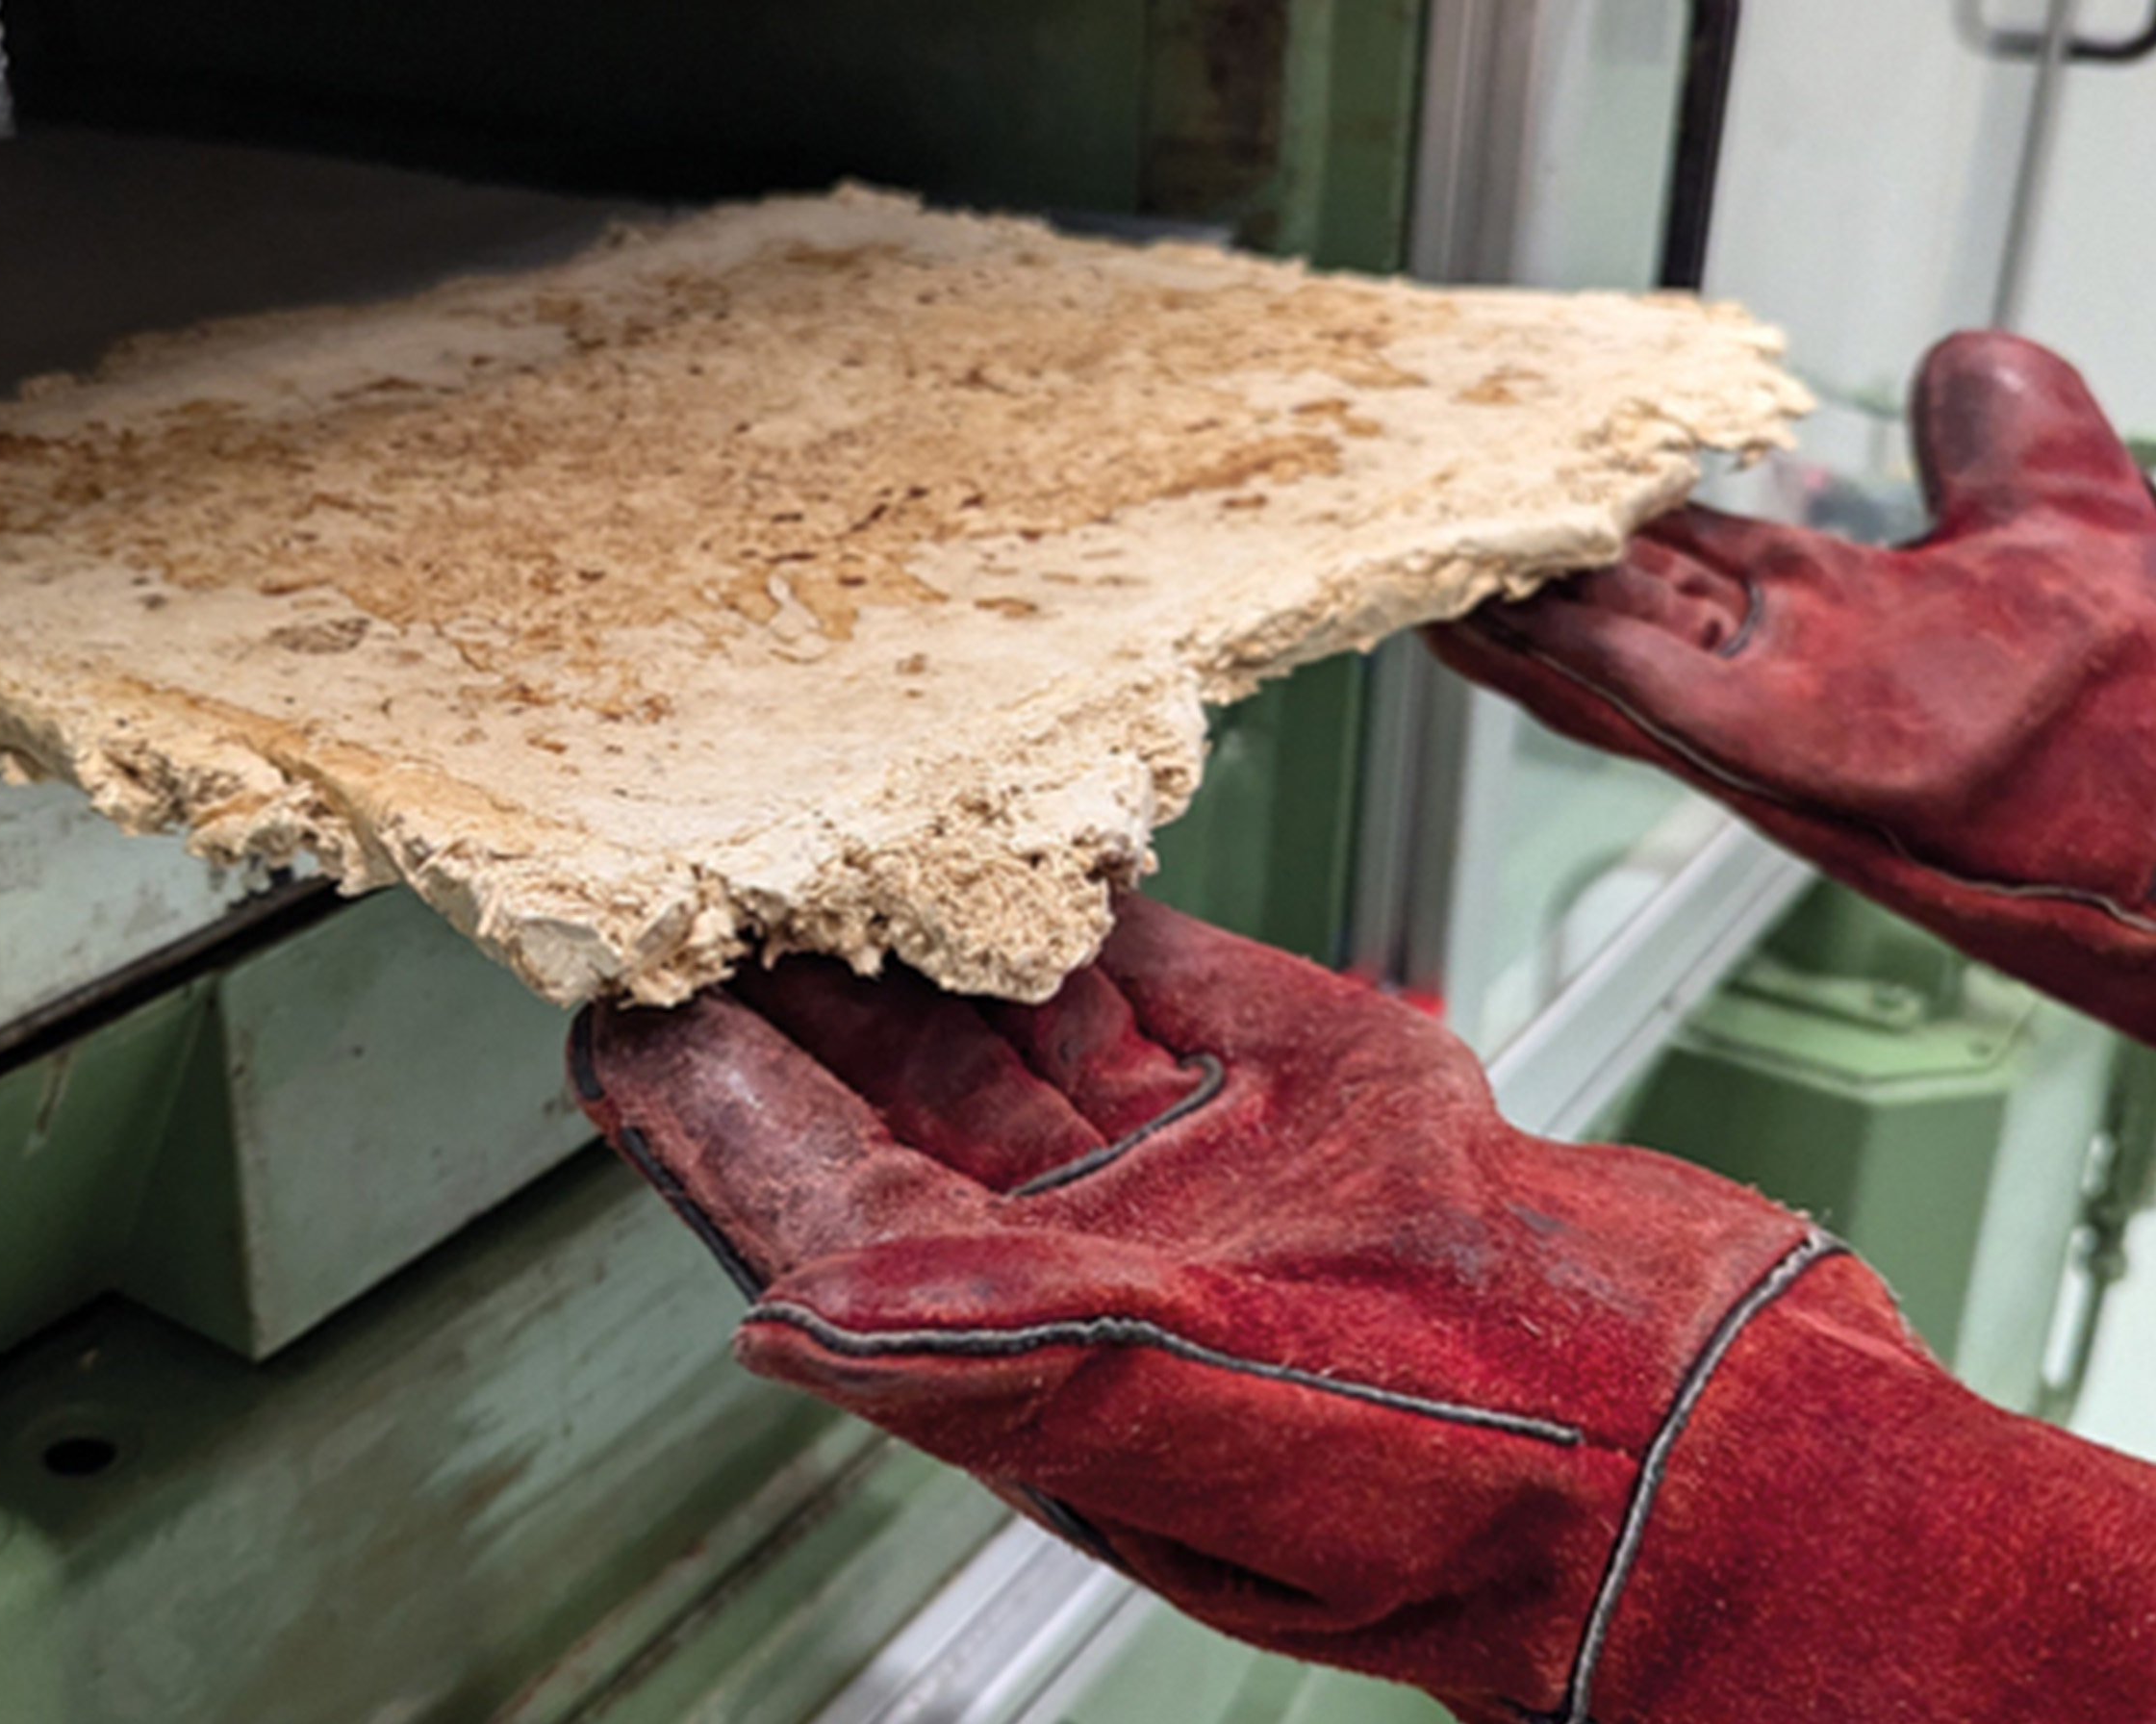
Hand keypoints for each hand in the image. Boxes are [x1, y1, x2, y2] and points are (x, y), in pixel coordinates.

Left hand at [568, 894, 1886, 1720]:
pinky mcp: (1311, 1092)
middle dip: (788, 986)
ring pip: (1014, 1025)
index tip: (610, 996)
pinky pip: (1162, 978)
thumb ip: (983, 1354)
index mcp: (1024, 1348)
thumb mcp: (1199, 1422)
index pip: (803, 1199)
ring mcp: (1200, 1174)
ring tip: (822, 833)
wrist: (1715, 1454)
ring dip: (918, 930)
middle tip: (699, 869)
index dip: (697, 1099)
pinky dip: (1091, 908)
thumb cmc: (1469, 1492)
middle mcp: (1089, 1258)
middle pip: (884, 1097)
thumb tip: (782, 1319)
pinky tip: (1024, 847)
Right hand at [1430, 331, 2155, 1042]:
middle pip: (1615, 610)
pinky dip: (1543, 653)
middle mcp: (1788, 678)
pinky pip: (1630, 694)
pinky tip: (1472, 615)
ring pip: (1597, 656)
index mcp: (1842, 625)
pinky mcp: (1771, 749)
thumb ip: (2000, 433)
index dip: (1605, 524)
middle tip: (1431, 515)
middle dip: (1522, 565)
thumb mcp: (2067, 508)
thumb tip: (1959, 355)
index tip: (1535, 484)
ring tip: (1409, 564)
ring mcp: (1772, 722)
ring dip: (1504, 613)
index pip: (1687, 567)